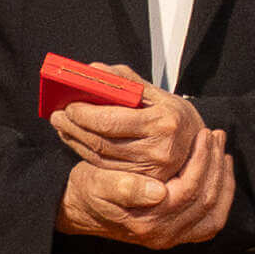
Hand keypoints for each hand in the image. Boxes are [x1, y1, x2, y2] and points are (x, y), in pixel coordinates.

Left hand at [50, 71, 204, 178]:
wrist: (196, 146)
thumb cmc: (175, 116)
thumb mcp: (157, 93)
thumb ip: (126, 81)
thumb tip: (94, 71)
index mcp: (163, 122)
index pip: (112, 121)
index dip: (84, 114)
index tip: (68, 104)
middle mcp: (159, 150)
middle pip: (102, 142)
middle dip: (74, 127)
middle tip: (57, 114)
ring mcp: (151, 171)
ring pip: (100, 157)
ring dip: (75, 140)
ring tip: (61, 125)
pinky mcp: (142, 182)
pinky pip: (106, 168)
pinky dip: (85, 153)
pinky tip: (76, 139)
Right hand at [58, 126, 233, 246]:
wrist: (79, 209)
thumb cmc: (88, 189)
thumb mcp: (96, 182)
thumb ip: (124, 187)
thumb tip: (158, 192)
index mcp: (148, 222)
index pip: (190, 190)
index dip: (201, 160)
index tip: (203, 134)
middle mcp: (164, 235)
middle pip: (207, 201)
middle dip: (215, 165)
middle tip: (216, 135)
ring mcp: (173, 238)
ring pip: (215, 213)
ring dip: (223, 180)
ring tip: (221, 150)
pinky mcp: (178, 234)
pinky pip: (211, 222)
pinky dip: (222, 197)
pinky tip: (220, 173)